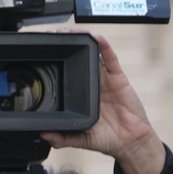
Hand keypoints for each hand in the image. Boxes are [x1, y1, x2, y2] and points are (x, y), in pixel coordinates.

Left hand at [42, 35, 165, 173]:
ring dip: (84, 41)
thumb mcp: (79, 139)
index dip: (57, 64)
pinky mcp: (118, 78)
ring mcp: (105, 79)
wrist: (130, 142)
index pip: (67, 75)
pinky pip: (111, 59)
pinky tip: (97, 38)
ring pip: (94, 55)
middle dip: (68, 46)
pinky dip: (105, 47)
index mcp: (80, 96)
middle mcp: (91, 84)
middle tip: (54, 36)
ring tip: (71, 31)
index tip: (43, 55)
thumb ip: (62, 138)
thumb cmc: (106, 139)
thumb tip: (42, 135)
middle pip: (79, 60)